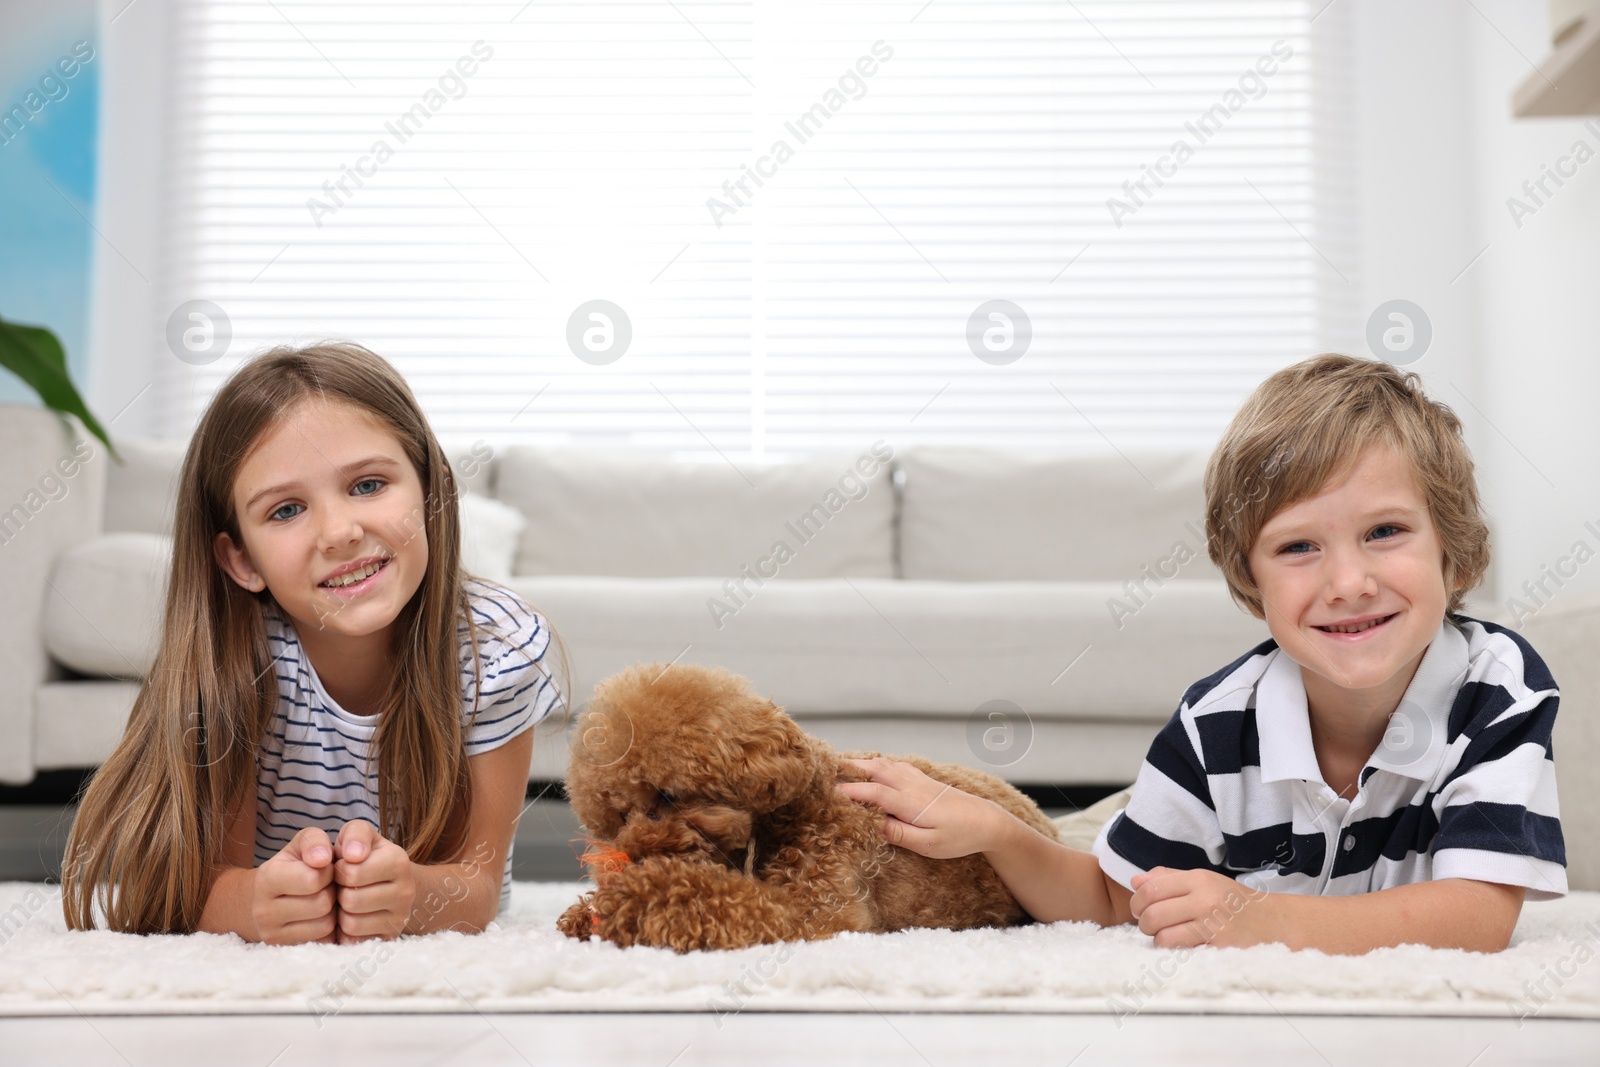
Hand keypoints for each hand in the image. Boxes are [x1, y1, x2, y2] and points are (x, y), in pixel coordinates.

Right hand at [251, 827, 336, 944]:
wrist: (268, 897)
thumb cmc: (294, 865)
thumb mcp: (301, 844)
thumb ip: (314, 841)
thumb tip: (322, 859)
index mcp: (266, 879)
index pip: (314, 879)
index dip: (328, 871)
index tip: (324, 869)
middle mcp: (263, 911)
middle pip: (322, 904)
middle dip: (331, 892)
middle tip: (325, 887)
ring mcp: (272, 935)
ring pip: (325, 925)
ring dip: (333, 911)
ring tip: (322, 900)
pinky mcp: (286, 951)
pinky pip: (324, 942)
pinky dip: (329, 930)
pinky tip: (320, 917)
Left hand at [333, 820, 417, 942]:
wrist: (390, 882)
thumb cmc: (365, 856)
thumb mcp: (360, 835)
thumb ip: (354, 834)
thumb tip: (353, 855)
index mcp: (398, 861)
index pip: (350, 873)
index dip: (338, 870)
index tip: (344, 867)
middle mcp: (407, 891)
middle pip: (350, 900)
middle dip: (339, 893)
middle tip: (345, 886)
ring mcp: (401, 918)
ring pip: (351, 924)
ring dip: (341, 914)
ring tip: (348, 902)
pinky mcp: (390, 938)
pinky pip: (354, 942)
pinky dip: (346, 933)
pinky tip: (353, 918)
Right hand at [834, 757, 1001, 859]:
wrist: (987, 821)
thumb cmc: (959, 837)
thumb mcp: (928, 844)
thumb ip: (899, 834)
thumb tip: (873, 824)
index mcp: (910, 802)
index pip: (873, 792)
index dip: (849, 791)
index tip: (828, 793)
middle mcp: (912, 785)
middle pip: (875, 769)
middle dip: (850, 769)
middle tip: (825, 770)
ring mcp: (918, 779)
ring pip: (885, 764)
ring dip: (863, 763)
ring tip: (842, 766)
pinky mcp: (924, 780)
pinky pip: (896, 765)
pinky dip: (879, 763)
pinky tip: (874, 766)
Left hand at [1129, 866, 1274, 948]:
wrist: (1276, 923)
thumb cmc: (1234, 902)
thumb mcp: (1204, 881)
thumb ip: (1168, 879)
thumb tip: (1135, 882)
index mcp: (1198, 879)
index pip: (1150, 889)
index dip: (1137, 903)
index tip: (1141, 910)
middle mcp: (1205, 899)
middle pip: (1152, 914)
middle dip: (1144, 924)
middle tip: (1153, 926)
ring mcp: (1214, 924)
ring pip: (1163, 937)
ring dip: (1159, 941)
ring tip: (1170, 937)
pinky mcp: (1221, 948)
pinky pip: (1182, 953)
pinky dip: (1176, 952)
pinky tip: (1185, 947)